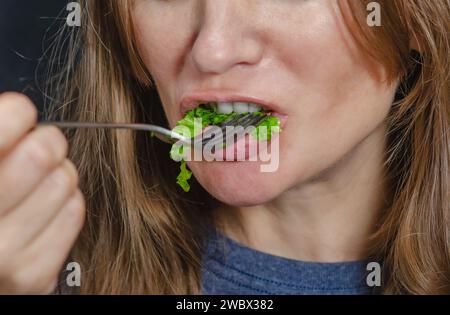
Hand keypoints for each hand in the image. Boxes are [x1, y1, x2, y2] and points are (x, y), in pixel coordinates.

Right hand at [0, 92, 84, 293]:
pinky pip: (75, 212)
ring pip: (65, 181)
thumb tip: (20, 111)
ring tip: (38, 183)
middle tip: (37, 147)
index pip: (7, 122)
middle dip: (46, 141)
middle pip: (44, 151)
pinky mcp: (35, 276)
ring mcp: (5, 256)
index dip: (18, 112)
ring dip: (58, 174)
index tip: (18, 116)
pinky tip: (46, 208)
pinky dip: (66, 203)